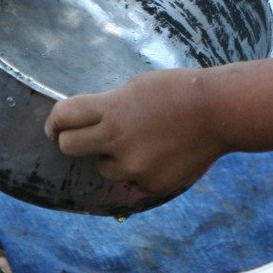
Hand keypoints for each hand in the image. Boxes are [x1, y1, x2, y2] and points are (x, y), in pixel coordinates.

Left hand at [44, 68, 222, 199]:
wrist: (219, 112)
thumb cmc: (180, 90)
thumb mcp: (138, 87)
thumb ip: (112, 105)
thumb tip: (92, 120)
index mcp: (113, 110)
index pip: (64, 117)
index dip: (54, 121)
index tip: (54, 127)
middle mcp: (117, 141)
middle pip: (70, 147)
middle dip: (72, 141)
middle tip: (84, 138)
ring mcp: (134, 167)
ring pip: (104, 168)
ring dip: (113, 157)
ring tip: (142, 142)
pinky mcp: (151, 185)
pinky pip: (133, 180)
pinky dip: (141, 169)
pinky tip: (162, 154)